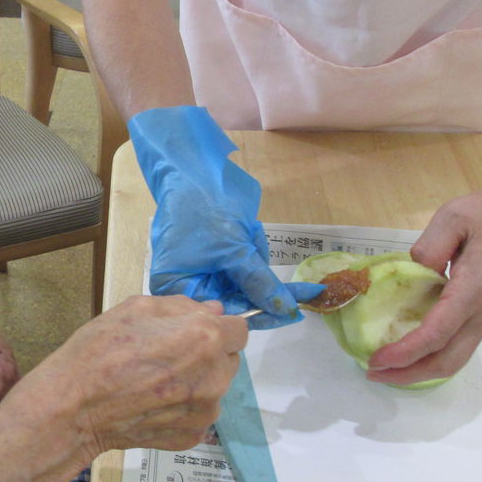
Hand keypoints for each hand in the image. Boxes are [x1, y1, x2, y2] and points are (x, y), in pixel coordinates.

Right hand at [6, 295, 248, 462]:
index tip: (194, 332)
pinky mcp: (192, 436)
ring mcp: (205, 412)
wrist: (73, 409)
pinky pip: (197, 415)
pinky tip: (150, 405)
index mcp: (205, 339)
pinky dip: (181, 409)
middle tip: (166, 356)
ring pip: (214, 389)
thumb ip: (182, 307)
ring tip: (154, 383)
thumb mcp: (135, 309)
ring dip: (195, 383)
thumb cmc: (99, 352)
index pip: (240, 329)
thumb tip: (214, 311)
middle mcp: (215, 377)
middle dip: (207, 354)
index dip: (217, 327)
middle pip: (228, 360)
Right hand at [128, 106, 321, 327]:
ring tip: (247, 231)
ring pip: (246, 281)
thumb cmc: (204, 208)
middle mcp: (189, 284)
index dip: (258, 314)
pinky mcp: (220, 253)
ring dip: (254, 256)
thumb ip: (259, 283)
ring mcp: (205, 268)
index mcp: (177, 289)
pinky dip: (253, 247)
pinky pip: (246, 262)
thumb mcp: (232, 249)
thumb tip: (286, 310)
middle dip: (260, 281)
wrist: (197, 167)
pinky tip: (248, 229)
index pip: (222, 314)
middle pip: (236, 300)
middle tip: (304, 288)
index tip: (292, 313)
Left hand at [367, 181, 481, 384]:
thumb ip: (427, 247)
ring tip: (388, 369)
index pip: (437, 333)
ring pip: (456, 358)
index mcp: (474, 288)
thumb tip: (412, 274)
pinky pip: (459, 346)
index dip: (405, 352)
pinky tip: (411, 352)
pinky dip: (433, 356)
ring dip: (421, 370)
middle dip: (409, 373)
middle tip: (373, 373)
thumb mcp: (452, 217)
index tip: (375, 359)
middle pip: (447, 360)